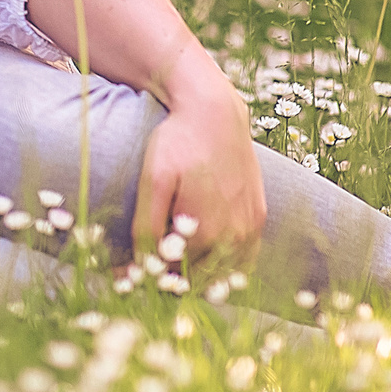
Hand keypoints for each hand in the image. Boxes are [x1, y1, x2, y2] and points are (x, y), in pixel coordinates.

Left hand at [133, 86, 265, 265]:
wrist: (215, 112)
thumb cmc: (178, 142)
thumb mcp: (153, 181)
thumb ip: (147, 228)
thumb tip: (139, 269)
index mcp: (205, 233)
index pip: (174, 277)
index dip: (150, 276)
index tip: (130, 273)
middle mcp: (234, 236)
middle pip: (200, 279)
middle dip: (175, 278)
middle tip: (150, 264)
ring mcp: (251, 227)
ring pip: (225, 272)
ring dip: (201, 274)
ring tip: (176, 258)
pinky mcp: (259, 216)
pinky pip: (246, 257)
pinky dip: (227, 264)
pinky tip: (207, 253)